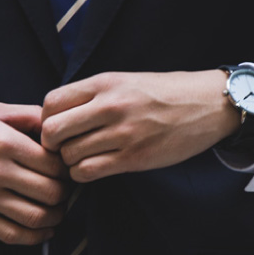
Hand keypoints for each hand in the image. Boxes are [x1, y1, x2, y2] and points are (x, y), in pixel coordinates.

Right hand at [0, 102, 67, 244]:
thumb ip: (28, 115)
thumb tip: (58, 124)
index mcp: (3, 141)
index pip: (53, 164)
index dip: (66, 167)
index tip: (65, 166)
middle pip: (50, 192)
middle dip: (64, 192)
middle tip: (65, 188)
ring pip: (35, 217)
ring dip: (55, 217)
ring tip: (58, 209)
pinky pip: (10, 234)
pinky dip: (34, 237)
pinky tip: (43, 230)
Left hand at [41, 71, 241, 182]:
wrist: (207, 104)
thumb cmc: (164, 93)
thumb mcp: (125, 81)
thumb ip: (92, 95)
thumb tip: (56, 115)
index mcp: (104, 83)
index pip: (51, 103)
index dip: (46, 119)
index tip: (57, 127)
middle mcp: (110, 106)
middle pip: (52, 131)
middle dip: (52, 144)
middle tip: (63, 147)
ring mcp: (122, 133)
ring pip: (69, 155)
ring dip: (70, 161)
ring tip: (83, 157)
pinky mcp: (134, 157)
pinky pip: (88, 172)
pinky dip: (83, 174)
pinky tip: (94, 167)